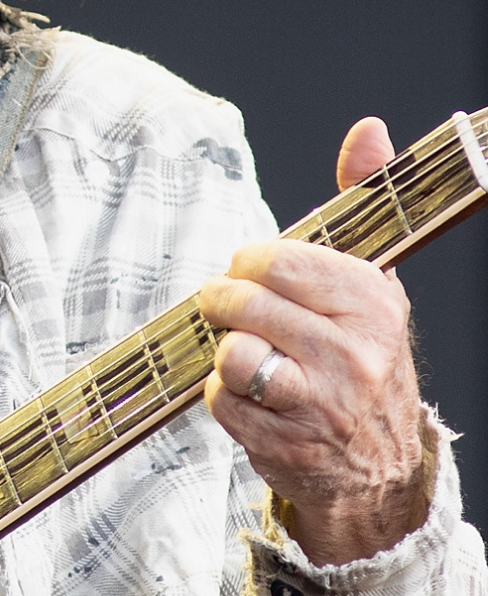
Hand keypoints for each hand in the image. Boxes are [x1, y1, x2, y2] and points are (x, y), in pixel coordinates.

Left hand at [198, 116, 433, 564]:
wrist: (378, 465)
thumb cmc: (359, 353)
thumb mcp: (370, 279)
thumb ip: (360, 202)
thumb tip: (368, 130)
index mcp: (372, 303)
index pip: (274, 259)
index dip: (250, 265)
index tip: (259, 275)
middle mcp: (355, 354)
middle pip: (241, 304)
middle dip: (226, 307)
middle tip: (239, 316)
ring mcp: (321, 403)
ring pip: (230, 354)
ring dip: (226, 356)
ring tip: (254, 361)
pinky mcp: (287, 444)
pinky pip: (218, 401)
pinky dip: (222, 398)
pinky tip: (255, 401)